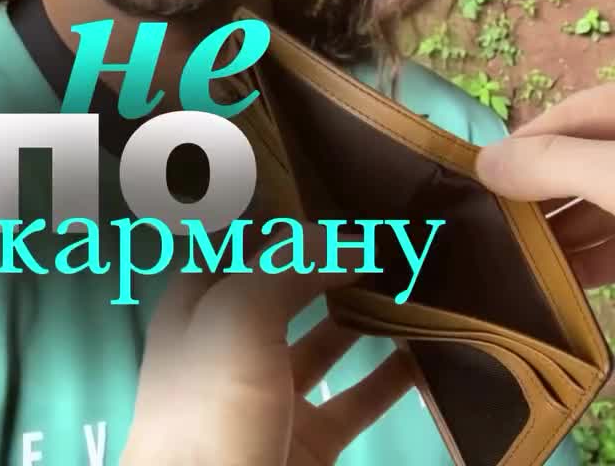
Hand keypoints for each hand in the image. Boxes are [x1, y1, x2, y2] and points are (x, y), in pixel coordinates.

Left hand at [120, 223, 414, 465]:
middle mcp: (233, 342)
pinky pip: (357, 398)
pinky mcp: (310, 442)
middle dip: (335, 258)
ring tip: (416, 278)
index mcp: (200, 303)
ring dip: (368, 312)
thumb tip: (347, 238)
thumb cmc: (211, 407)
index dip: (286, 213)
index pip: (245, 239)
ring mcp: (272, 395)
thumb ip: (290, 265)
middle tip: (392, 228)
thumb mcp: (238, 315)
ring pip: (328, 339)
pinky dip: (392, 376)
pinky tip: (426, 350)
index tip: (339, 187)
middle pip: (290, 285)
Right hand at [475, 85, 614, 287]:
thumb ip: (553, 164)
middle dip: (536, 196)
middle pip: (578, 164)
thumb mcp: (614, 172)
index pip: (567, 116)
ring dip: (562, 235)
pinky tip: (564, 283)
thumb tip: (484, 163)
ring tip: (514, 263)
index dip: (522, 145)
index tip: (478, 182)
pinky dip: (593, 261)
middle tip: (489, 229)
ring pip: (599, 207)